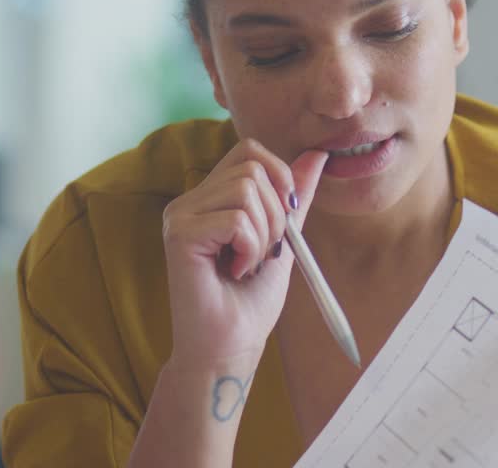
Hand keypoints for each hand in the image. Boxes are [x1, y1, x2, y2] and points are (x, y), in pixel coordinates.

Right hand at [161, 140, 327, 370]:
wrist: (231, 348)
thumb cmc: (251, 302)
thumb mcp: (283, 240)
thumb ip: (294, 198)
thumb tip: (318, 154)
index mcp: (209, 198)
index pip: (249, 150)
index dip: (279, 175)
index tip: (287, 218)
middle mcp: (188, 202)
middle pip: (252, 169)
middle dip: (276, 214)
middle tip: (262, 254)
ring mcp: (179, 216)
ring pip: (246, 192)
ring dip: (263, 235)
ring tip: (247, 265)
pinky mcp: (179, 235)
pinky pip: (236, 220)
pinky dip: (250, 249)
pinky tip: (236, 272)